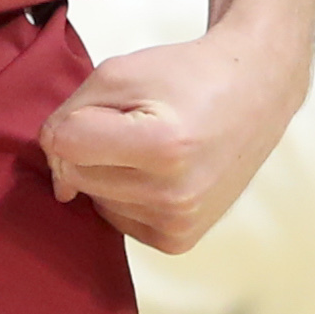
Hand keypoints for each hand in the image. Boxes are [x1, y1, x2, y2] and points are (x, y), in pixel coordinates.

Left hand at [40, 26, 302, 252]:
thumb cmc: (184, 76)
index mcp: (163, 146)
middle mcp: (174, 195)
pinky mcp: (179, 240)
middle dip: (92, 144)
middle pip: (76, 175)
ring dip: (109, 169)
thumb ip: (68, 119)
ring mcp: (179, 222)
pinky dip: (126, 193)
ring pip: (93, 199)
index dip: (70, 118)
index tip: (105, 105)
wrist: (253, 92)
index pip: (64, 143)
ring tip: (154, 144)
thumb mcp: (118, 73)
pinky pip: (117, 218)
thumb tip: (60, 189)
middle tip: (138, 121)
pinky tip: (159, 171)